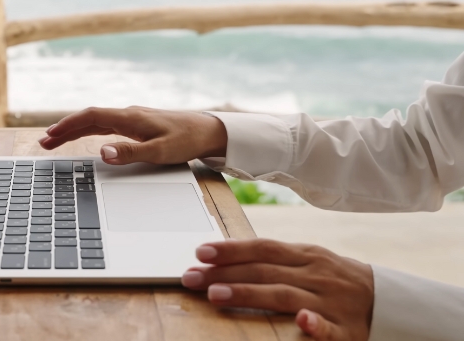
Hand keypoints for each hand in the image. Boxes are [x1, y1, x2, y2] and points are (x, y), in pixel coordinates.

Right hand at [38, 106, 227, 164]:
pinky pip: (106, 125)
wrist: (210, 131)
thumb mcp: (160, 152)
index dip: (68, 125)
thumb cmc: (188, 141)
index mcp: (130, 118)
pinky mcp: (138, 125)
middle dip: (65, 129)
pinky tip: (85, 138)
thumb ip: (130, 152)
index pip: (91, 117)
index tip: (50, 135)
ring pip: (96, 121)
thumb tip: (102, 152)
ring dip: (75, 129)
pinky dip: (89, 130)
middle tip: (44, 141)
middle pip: (89, 118)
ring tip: (56, 140)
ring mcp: (133, 118)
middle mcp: (128, 114)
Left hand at [181, 239, 373, 340]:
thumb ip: (273, 260)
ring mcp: (330, 301)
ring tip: (217, 295)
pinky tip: (301, 321)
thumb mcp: (308, 262)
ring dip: (249, 294)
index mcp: (305, 255)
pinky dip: (314, 324)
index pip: (262, 248)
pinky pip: (328, 328)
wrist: (387, 301)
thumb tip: (225, 257)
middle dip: (224, 274)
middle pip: (264, 271)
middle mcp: (315, 274)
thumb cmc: (334, 279)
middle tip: (191, 278)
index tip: (199, 252)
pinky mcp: (346, 330)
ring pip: (284, 295)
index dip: (230, 250)